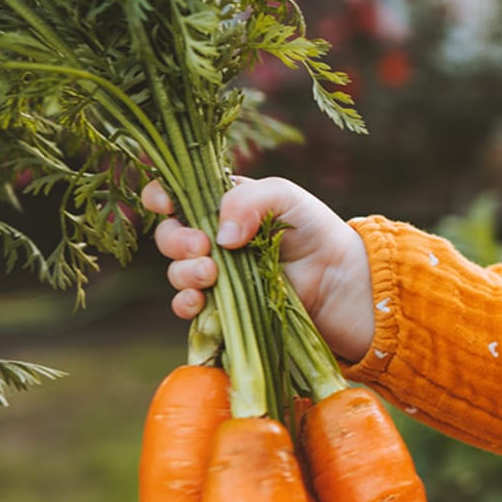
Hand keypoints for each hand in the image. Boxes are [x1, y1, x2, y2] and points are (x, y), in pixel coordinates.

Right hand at [142, 176, 374, 361]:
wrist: (341, 281)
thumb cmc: (315, 230)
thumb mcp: (286, 196)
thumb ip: (249, 199)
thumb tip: (220, 235)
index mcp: (222, 204)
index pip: (175, 194)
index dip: (160, 196)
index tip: (167, 204)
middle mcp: (213, 238)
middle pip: (169, 235)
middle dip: (176, 240)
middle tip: (204, 247)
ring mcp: (216, 274)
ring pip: (176, 272)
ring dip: (184, 273)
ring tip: (210, 274)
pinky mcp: (223, 306)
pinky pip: (189, 307)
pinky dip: (186, 304)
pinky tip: (200, 301)